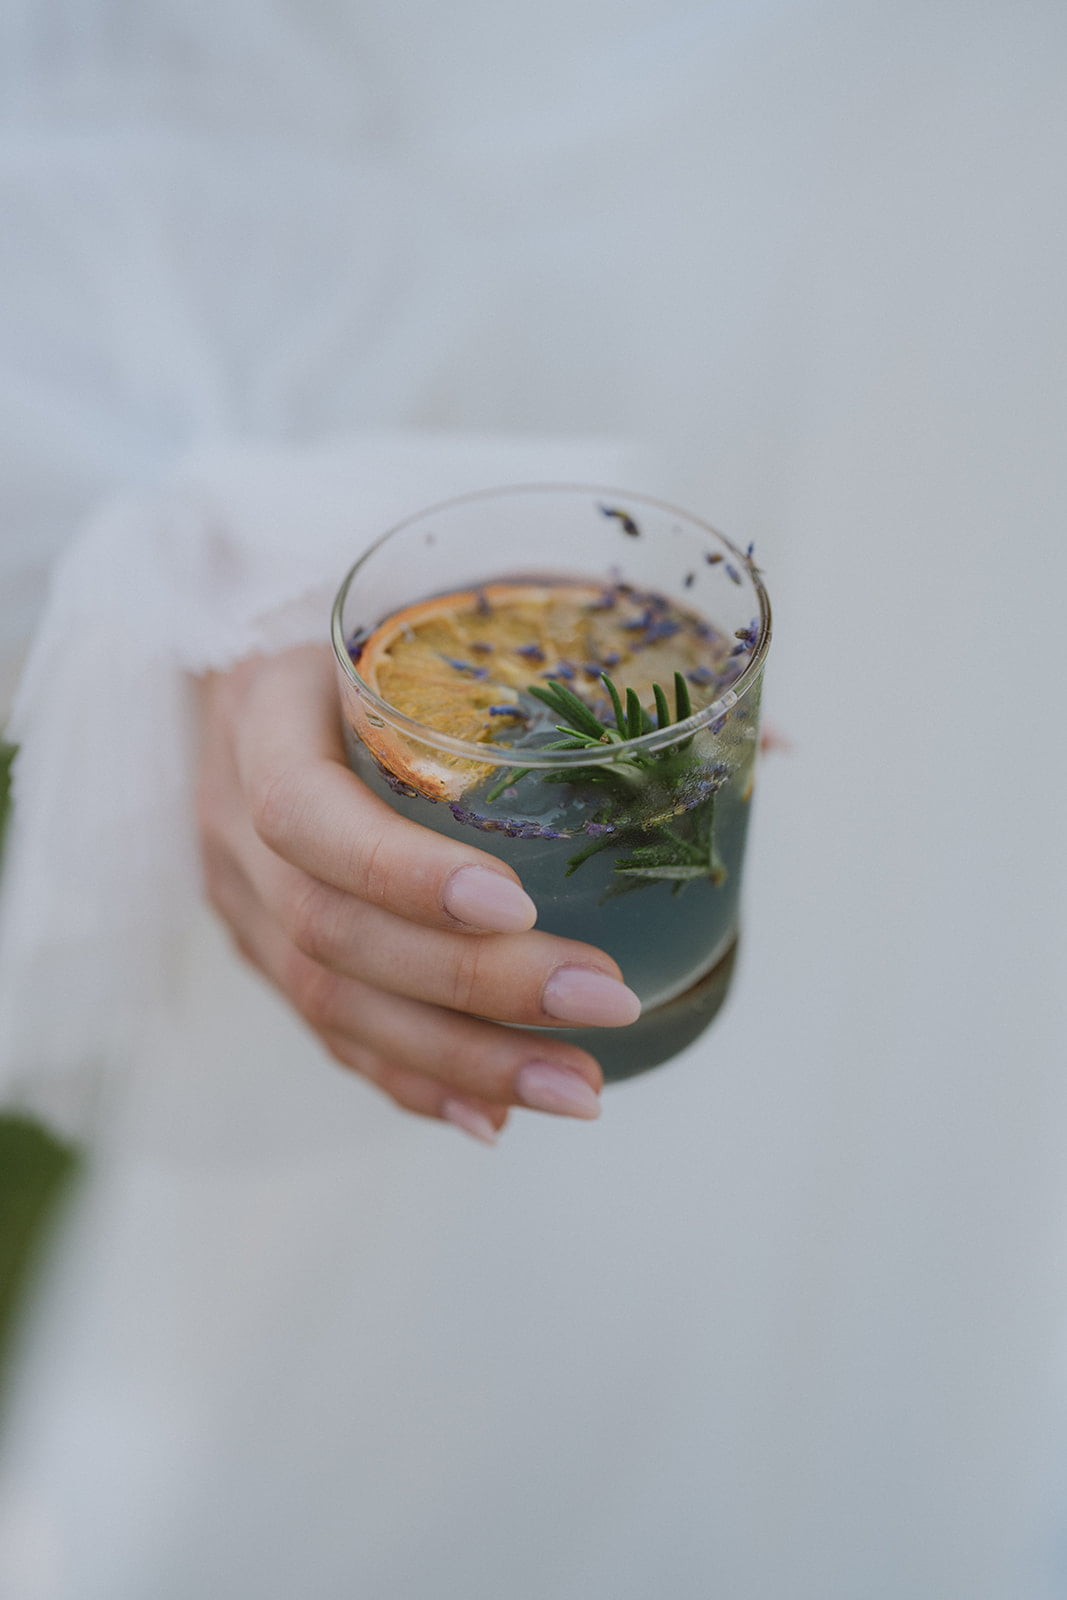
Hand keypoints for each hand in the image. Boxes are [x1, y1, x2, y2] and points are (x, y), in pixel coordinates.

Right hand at [196, 645, 640, 1142]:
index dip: (401, 872)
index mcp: (267, 714)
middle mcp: (233, 814)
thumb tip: (772, 743)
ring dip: (461, 1059)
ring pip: (328, 1003)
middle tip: (602, 1002)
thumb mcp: (439, 616)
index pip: (305, 813)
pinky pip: (326, 1034)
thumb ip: (585, 666)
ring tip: (578, 1090)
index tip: (514, 904)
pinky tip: (494, 1115)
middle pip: (331, 929)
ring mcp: (239, 892)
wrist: (248, 666)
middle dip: (473, 985)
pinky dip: (415, 1078)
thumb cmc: (368, 634)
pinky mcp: (259, 945)